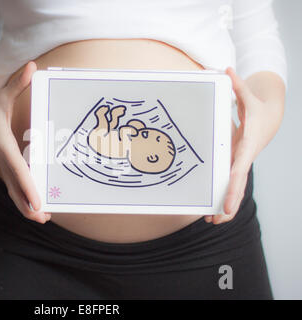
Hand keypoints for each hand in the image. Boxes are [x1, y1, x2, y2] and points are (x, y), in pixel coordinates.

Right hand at [0, 61, 49, 223]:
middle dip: (28, 203)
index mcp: (3, 143)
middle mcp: (2, 158)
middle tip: (43, 218)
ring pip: (13, 189)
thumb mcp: (2, 95)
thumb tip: (31, 67)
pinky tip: (35, 208)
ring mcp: (1, 164)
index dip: (27, 185)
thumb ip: (17, 83)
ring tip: (43, 218)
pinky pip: (14, 185)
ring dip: (26, 205)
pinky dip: (23, 198)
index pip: (17, 168)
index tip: (37, 201)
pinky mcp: (3, 166)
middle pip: (15, 186)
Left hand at [205, 67, 283, 223]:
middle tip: (217, 220)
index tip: (226, 202)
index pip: (239, 169)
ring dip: (224, 206)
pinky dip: (222, 196)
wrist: (269, 117)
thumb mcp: (248, 97)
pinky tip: (211, 210)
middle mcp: (243, 158)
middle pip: (236, 185)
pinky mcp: (235, 164)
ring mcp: (239, 163)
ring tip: (211, 222)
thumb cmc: (257, 109)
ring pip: (233, 188)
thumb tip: (226, 69)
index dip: (232, 186)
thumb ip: (238, 86)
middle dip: (228, 203)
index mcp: (246, 146)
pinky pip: (228, 183)